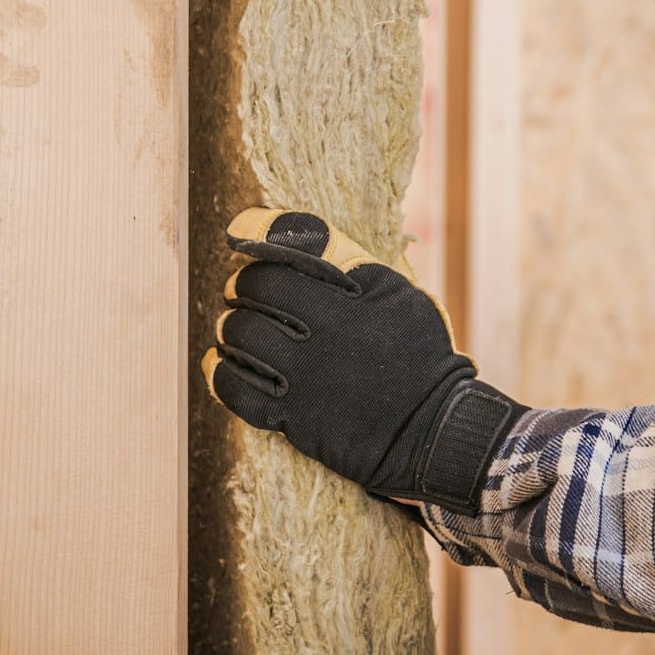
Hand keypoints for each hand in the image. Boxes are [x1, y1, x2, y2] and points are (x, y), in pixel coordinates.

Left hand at [203, 208, 524, 513]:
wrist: (433, 427)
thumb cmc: (417, 350)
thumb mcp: (395, 289)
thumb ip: (342, 255)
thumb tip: (278, 227)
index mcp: (349, 297)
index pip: (277, 259)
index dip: (254, 246)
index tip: (244, 243)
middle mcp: (323, 334)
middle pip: (253, 295)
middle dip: (241, 288)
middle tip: (245, 293)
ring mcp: (306, 378)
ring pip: (240, 338)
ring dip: (231, 327)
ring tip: (237, 327)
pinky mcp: (295, 418)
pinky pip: (237, 391)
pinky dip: (221, 372)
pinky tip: (221, 362)